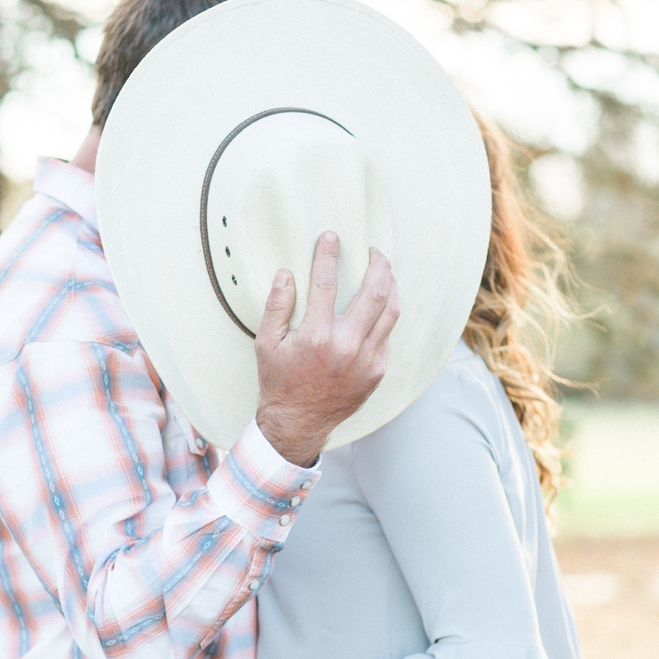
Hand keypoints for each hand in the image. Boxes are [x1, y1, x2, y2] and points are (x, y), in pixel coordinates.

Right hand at [254, 234, 400, 466]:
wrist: (298, 422)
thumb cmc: (279, 381)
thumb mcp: (266, 343)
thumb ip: (276, 306)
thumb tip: (286, 273)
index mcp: (316, 336)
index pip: (325, 283)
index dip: (328, 255)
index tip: (331, 236)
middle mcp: (346, 346)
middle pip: (374, 293)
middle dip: (378, 265)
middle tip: (376, 251)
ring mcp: (367, 360)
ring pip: (390, 313)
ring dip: (392, 287)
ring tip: (386, 272)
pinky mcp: (377, 371)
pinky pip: (387, 336)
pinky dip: (386, 317)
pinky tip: (381, 305)